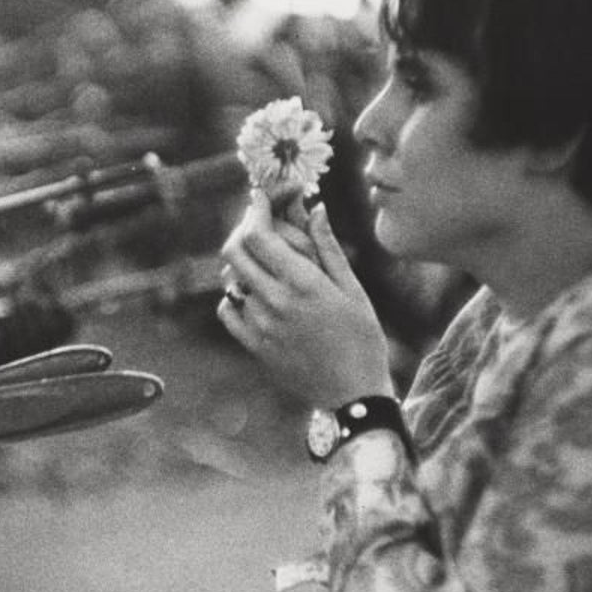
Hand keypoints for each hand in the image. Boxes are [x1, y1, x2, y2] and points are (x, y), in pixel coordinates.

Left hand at [218, 190, 393, 406]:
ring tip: (263, 259)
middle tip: (258, 223)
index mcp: (303, 283)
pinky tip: (253, 293)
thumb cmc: (363, 338)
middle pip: (235, 251)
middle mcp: (275, 302)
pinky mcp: (254, 346)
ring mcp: (261, 325)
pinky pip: (228, 310)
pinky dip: (234, 296)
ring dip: (242, 262)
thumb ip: (328, 247)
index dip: (256, 209)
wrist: (354, 394)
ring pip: (231, 279)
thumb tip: (315, 208)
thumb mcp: (353, 289)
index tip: (260, 197)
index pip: (259, 235)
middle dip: (243, 229)